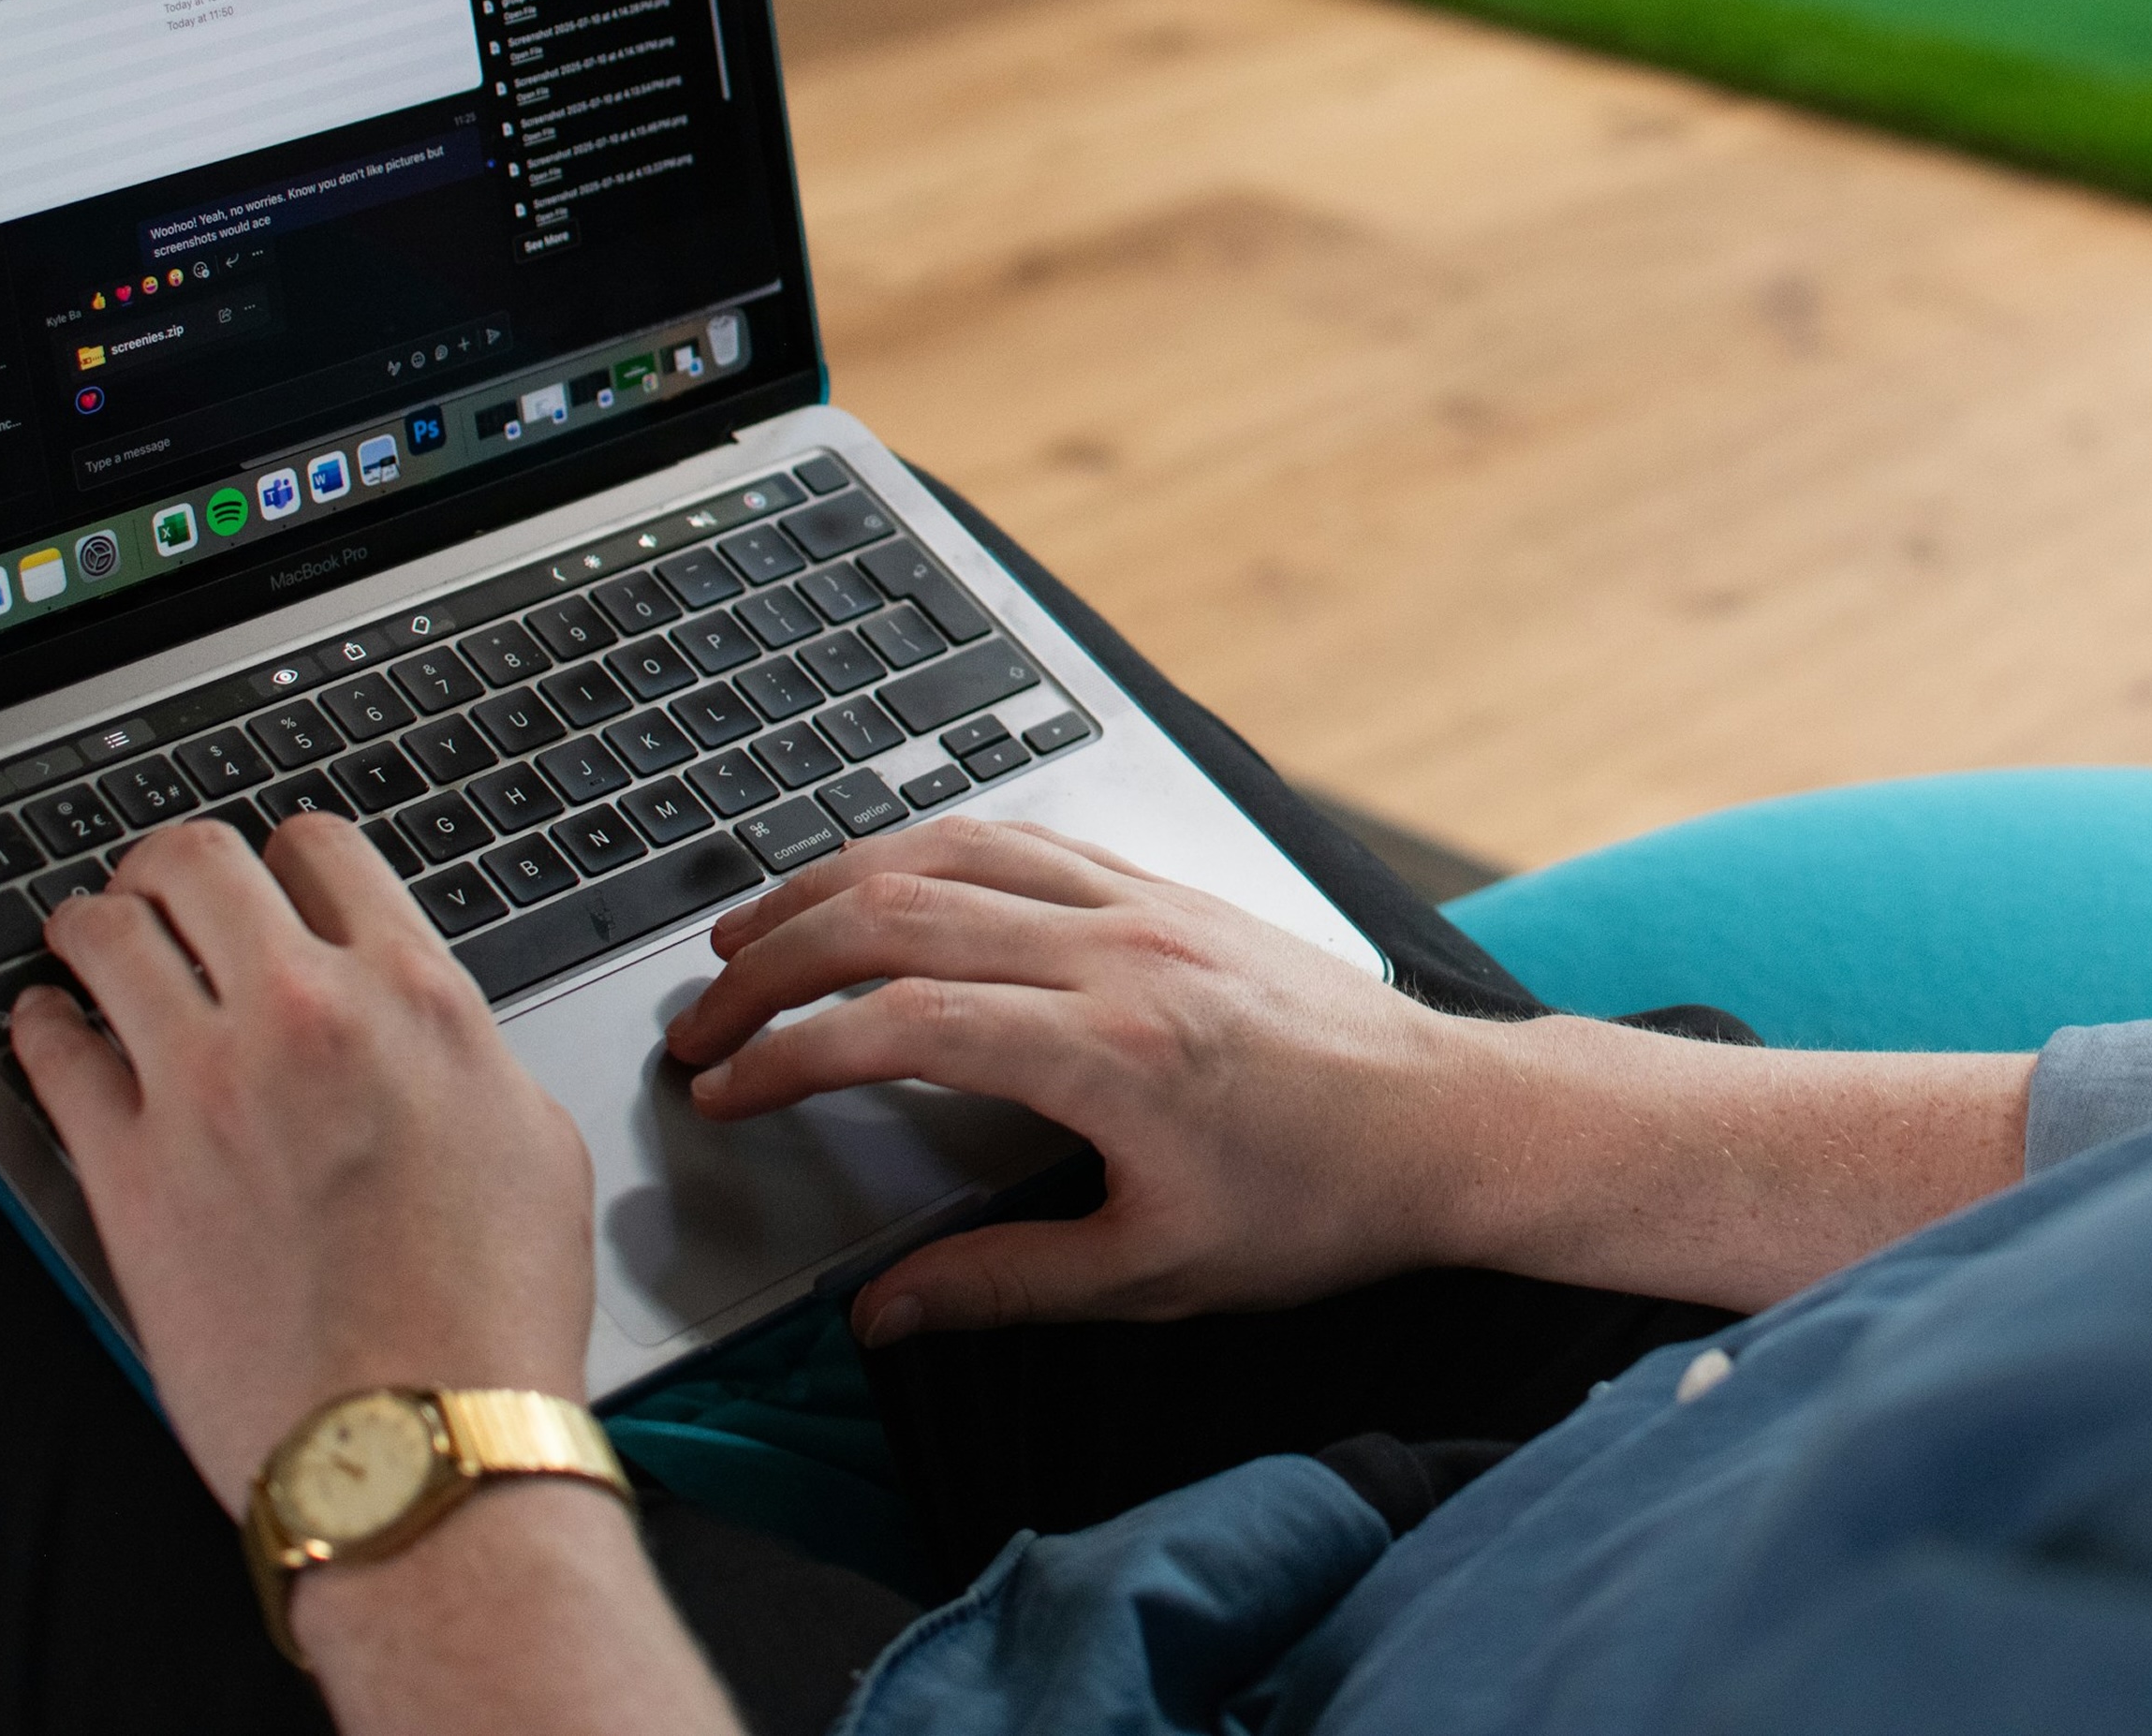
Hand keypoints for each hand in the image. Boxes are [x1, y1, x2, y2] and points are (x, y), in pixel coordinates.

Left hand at [8, 814, 599, 1511]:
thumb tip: (421, 1035)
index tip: (272, 880)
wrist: (413, 1436)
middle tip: (162, 888)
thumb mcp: (531, 1140)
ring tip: (86, 937)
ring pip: (107, 933)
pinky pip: (50, 1052)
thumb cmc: (489, 1314)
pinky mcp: (125, 1169)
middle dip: (171, 864)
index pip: (323, 850)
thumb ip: (460, 1053)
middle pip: (198, 862)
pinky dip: (42, 1023)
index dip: (290, 857)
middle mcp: (303, 1016)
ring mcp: (203, 1087)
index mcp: (415, 997)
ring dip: (91, 923)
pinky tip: (49, 1026)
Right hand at [661, 819, 1493, 1341]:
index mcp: (1107, 1051)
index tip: (722, 1093)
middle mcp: (1116, 953)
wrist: (1448, 1122)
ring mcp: (1143, 904)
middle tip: (702, 1021)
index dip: (787, 1055)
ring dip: (833, 885)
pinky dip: (928, 850)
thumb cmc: (1323, 1202)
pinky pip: (1023, 838)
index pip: (897, 1024)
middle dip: (772, 962)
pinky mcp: (1166, 887)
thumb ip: (1004, 1284)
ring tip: (750, 931)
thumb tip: (880, 1314)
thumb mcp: (1158, 1275)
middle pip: (897, 916)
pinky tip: (882, 880)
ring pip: (950, 853)